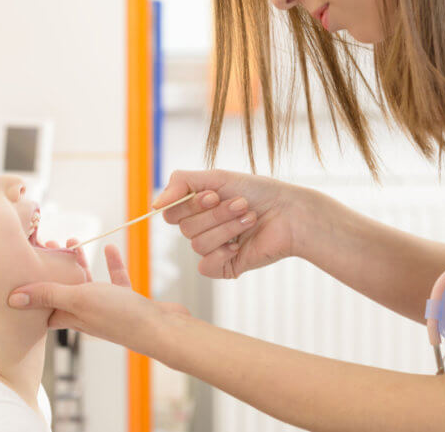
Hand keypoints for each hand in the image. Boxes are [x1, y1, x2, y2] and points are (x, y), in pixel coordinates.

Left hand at [7, 245, 188, 355]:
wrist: (161, 329)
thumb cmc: (119, 317)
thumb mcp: (78, 299)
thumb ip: (47, 294)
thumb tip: (11, 298)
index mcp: (71, 316)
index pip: (43, 307)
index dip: (32, 289)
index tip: (24, 266)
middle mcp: (87, 314)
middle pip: (63, 290)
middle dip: (54, 269)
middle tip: (46, 246)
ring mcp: (108, 308)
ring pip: (88, 283)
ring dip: (79, 263)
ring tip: (71, 242)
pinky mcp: (128, 302)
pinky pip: (115, 279)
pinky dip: (111, 264)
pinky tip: (111, 248)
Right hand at [152, 169, 318, 278]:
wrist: (291, 213)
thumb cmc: (258, 191)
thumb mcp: (216, 177)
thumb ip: (181, 183)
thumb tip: (153, 205)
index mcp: (196, 208)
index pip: (171, 212)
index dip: (190, 205)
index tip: (213, 195)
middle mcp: (202, 228)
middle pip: (185, 229)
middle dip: (216, 215)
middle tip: (242, 204)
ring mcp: (213, 249)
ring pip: (197, 245)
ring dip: (227, 228)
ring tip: (250, 218)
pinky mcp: (225, 267)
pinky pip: (205, 266)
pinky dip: (222, 253)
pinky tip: (240, 245)